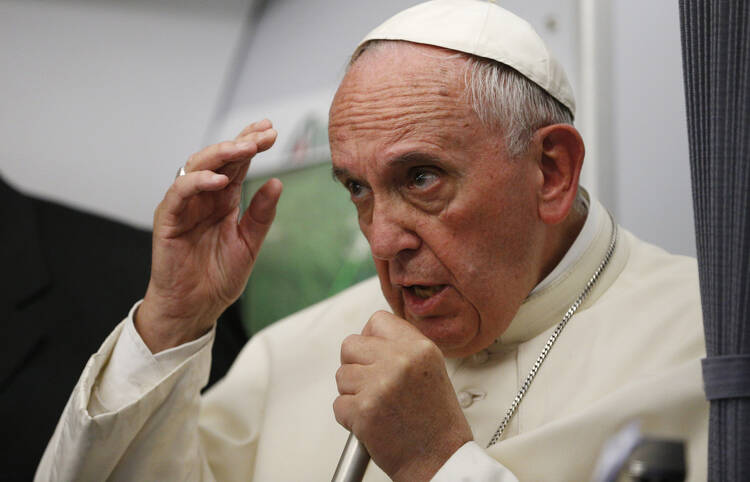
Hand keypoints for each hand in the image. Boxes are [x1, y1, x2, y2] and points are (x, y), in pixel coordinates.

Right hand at [136, 119, 281, 352]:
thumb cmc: (218, 278)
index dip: (251, 144)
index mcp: (223, 200)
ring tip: (245, 148)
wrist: (195, 308)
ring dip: (221, 154)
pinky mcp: (167, 220)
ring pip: (196, 167)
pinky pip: (179, 193)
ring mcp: (184, 206)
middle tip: (263, 133)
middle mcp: (203, 197)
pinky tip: (218, 180)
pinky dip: (197, 182)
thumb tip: (277, 183)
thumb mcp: (249, 244)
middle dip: (241, 142)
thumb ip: (261, 215)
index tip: (272, 131)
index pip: (237, 164)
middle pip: (219, 158)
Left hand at [334, 311, 472, 480]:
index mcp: (419, 348)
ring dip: (353, 393)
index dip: (370, 338)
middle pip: (350, 345)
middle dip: (355, 365)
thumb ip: (403, 349)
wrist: (440, 461)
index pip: (377, 321)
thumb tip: (369, 338)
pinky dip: (349, 417)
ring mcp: (380, 385)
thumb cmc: (436, 423)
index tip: (373, 353)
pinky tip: (372, 422)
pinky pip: (339, 404)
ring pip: (341, 376)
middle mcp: (400, 361)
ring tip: (378, 406)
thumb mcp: (432, 370)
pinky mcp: (364, 410)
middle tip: (371, 384)